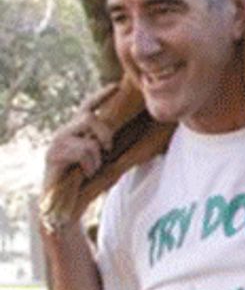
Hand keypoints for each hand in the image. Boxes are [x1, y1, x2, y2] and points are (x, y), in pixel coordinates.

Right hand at [42, 85, 120, 217]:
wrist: (64, 204)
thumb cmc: (88, 183)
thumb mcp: (107, 162)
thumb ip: (116, 148)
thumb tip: (145, 139)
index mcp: (79, 131)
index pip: (89, 106)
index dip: (101, 95)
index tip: (116, 85)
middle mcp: (66, 130)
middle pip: (88, 115)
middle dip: (104, 130)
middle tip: (108, 147)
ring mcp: (58, 140)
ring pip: (87, 134)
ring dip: (97, 153)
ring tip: (94, 167)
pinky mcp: (53, 153)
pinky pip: (81, 150)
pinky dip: (89, 163)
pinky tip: (86, 172)